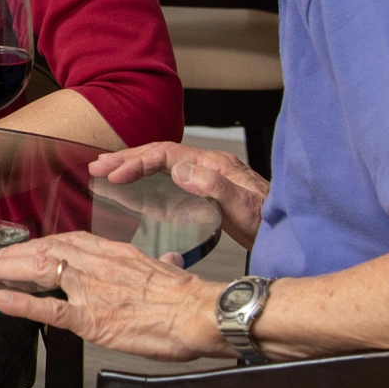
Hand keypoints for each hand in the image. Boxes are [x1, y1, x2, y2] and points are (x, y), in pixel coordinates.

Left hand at [0, 232, 226, 360]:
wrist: (202, 313)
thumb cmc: (191, 299)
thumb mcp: (170, 271)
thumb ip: (159, 266)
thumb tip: (166, 263)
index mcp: (116, 254)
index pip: (67, 242)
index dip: (40, 246)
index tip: (23, 249)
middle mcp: (98, 265)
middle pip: (45, 252)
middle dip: (14, 256)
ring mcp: (92, 290)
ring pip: (39, 271)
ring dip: (7, 271)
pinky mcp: (92, 318)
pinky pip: (48, 308)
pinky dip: (20, 303)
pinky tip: (0, 300)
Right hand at [91, 141, 267, 250]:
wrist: (292, 233)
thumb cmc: (271, 223)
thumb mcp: (245, 208)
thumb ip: (215, 187)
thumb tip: (179, 170)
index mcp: (213, 164)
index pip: (165, 153)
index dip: (136, 161)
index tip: (114, 174)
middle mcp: (208, 165)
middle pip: (159, 153)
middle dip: (126, 158)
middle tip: (96, 165)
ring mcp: (207, 176)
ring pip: (162, 164)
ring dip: (133, 165)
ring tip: (106, 170)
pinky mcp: (206, 190)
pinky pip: (169, 177)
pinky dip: (147, 178)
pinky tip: (135, 185)